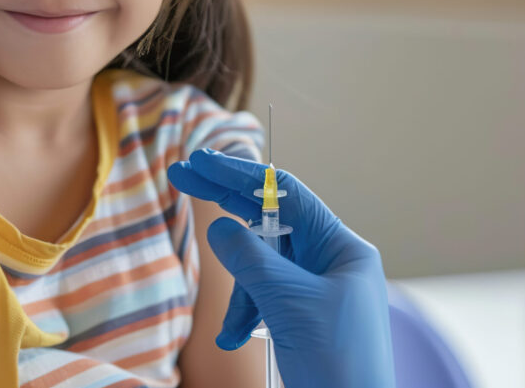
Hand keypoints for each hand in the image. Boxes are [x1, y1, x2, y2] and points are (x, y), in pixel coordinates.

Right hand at [167, 149, 394, 387]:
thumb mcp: (288, 302)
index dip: (241, 173)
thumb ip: (250, 258)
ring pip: (260, 268)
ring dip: (240, 294)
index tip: (201, 161)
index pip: (286, 194)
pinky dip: (245, 316)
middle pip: (270, 221)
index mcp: (341, 248)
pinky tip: (235, 338)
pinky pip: (263, 299)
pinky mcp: (301, 317)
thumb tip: (219, 227)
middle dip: (228, 212)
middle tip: (183, 176)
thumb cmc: (339, 363)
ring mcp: (315, 290)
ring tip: (235, 328)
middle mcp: (330, 262)